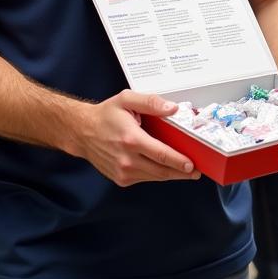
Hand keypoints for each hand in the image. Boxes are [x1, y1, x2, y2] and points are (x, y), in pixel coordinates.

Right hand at [71, 90, 200, 186]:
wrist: (82, 132)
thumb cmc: (105, 115)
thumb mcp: (127, 99)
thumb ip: (151, 102)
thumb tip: (172, 109)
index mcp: (131, 139)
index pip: (161, 154)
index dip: (179, 161)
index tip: (192, 165)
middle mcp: (127, 159)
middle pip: (161, 171)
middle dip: (181, 172)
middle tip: (196, 171)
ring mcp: (123, 172)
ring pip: (154, 177)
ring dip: (171, 175)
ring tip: (185, 171)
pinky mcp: (121, 179)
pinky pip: (145, 178)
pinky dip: (156, 174)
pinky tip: (164, 168)